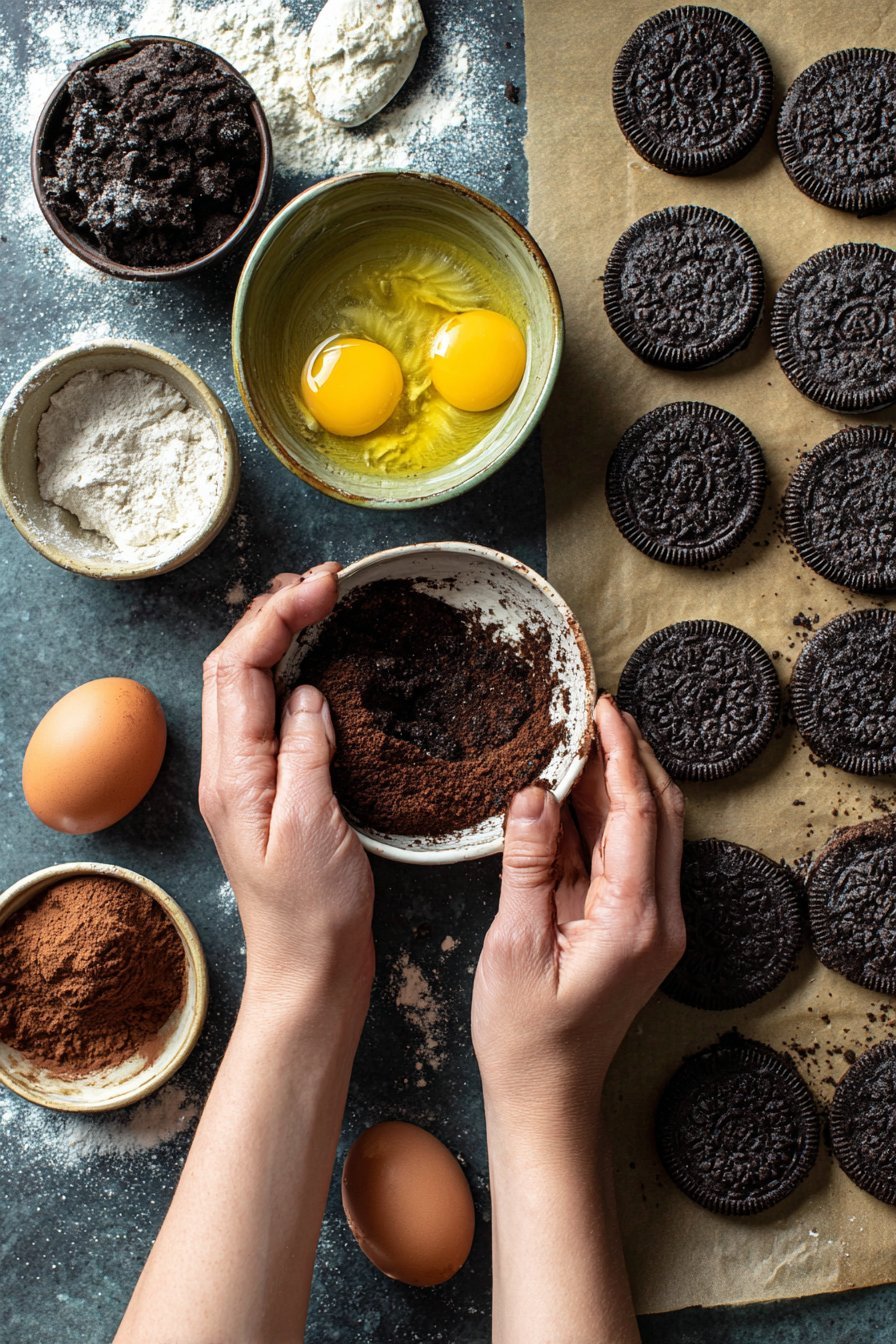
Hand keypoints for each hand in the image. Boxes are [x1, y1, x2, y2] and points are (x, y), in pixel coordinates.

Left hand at [200, 565, 373, 1013]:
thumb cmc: (312, 913)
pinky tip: (320, 668)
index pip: (240, 669)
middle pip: (236, 667)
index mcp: (234, 773)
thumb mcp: (313, 826)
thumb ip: (306, 752)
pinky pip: (272, 714)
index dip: (276, 617)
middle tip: (325, 583)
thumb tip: (306, 695)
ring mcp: (250, 779)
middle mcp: (232, 769)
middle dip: (274, 613)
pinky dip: (293, 675)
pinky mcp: (275, 791)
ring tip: (319, 604)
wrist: (311, 971)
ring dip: (280, 638)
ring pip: (251, 686)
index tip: (322, 586)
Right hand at [471, 694, 684, 1127]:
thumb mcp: (514, 944)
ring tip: (576, 741)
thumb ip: (527, 863)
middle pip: (658, 812)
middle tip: (592, 712)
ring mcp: (652, 922)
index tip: (604, 709)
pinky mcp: (635, 926)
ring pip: (646, 831)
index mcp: (633, 919)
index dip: (622, 753)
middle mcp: (658, 917)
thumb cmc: (527, 1035)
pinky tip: (568, 795)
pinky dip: (602, 820)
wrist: (547, 1096)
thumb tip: (533, 792)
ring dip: (616, 784)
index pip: (639, 813)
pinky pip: (626, 857)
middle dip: (629, 756)